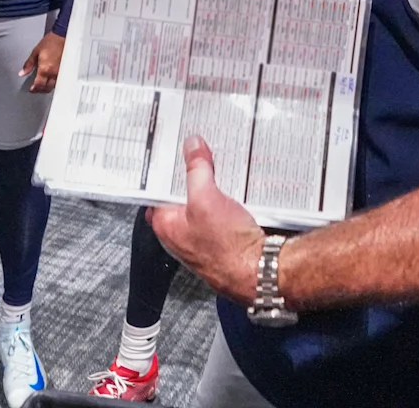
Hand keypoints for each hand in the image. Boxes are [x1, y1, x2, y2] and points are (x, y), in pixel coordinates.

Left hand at [21, 31, 65, 92]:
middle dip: (40, 90)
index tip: (31, 89)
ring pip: (54, 86)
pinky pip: (59, 80)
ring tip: (43, 85)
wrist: (62, 37)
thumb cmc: (50, 42)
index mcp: (45, 69)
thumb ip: (28, 64)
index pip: (39, 84)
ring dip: (48, 87)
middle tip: (36, 88)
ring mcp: (60, 72)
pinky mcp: (65, 70)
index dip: (34, 89)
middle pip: (47, 88)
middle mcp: (53, 73)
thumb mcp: (36, 52)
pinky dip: (54, 83)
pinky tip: (51, 80)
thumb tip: (22, 73)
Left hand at [147, 136, 264, 304]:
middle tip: (203, 158)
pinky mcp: (222, 239)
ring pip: (203, 203)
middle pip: (182, 194)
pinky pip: (220, 213)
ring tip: (222, 174)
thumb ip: (196, 170)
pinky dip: (227, 201)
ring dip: (213, 188)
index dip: (167, 170)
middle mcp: (180, 234)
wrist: (260, 270)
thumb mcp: (206, 198)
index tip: (177, 151)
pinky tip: (237, 195)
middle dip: (193, 176)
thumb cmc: (227, 248)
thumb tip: (192, 148)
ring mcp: (201, 237)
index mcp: (166, 224)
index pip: (158, 189)